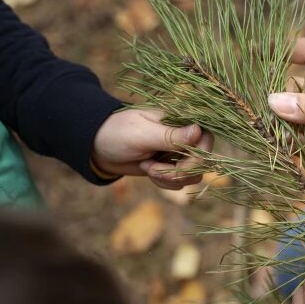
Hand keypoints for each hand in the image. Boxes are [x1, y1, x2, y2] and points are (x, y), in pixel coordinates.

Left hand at [92, 109, 212, 188]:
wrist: (97, 147)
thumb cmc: (117, 133)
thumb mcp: (142, 134)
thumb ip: (171, 136)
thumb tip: (199, 131)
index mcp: (181, 120)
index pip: (207, 139)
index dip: (198, 157)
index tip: (177, 164)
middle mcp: (184, 136)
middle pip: (202, 162)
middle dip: (179, 172)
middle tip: (153, 169)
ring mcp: (178, 153)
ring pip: (193, 175)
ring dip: (170, 178)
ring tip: (147, 167)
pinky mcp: (171, 166)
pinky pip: (180, 182)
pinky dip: (165, 182)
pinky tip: (147, 170)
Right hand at [267, 38, 304, 223]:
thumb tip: (274, 102)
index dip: (286, 49)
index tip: (258, 51)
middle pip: (296, 89)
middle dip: (275, 93)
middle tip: (252, 101)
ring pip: (293, 120)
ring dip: (277, 123)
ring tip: (257, 125)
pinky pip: (299, 149)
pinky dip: (285, 148)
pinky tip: (272, 148)